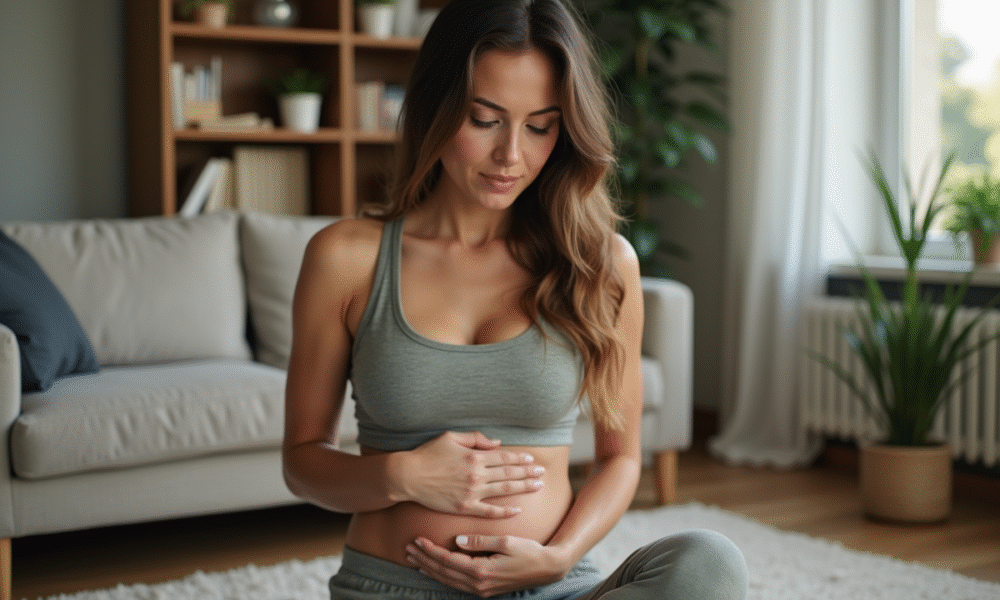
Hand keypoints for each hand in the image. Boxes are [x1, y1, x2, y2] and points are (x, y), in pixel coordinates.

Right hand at [396, 431, 544, 517]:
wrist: (408, 476)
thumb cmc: (427, 454)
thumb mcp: (450, 437)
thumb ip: (475, 438)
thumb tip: (497, 443)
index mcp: (474, 456)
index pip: (504, 456)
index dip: (520, 458)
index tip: (532, 460)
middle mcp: (477, 474)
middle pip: (509, 472)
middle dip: (528, 472)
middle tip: (543, 473)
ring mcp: (472, 492)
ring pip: (504, 489)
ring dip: (523, 487)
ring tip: (537, 486)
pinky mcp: (464, 507)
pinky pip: (489, 511)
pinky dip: (504, 511)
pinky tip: (517, 510)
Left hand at [405, 534, 568, 597]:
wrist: (547, 569)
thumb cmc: (529, 551)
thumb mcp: (507, 541)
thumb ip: (480, 541)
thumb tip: (457, 541)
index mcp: (482, 570)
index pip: (448, 561)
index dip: (431, 551)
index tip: (417, 540)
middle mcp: (479, 583)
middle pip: (444, 572)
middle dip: (424, 560)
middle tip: (408, 549)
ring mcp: (482, 589)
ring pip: (448, 580)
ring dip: (430, 569)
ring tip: (415, 560)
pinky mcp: (485, 589)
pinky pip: (457, 584)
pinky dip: (443, 576)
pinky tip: (435, 570)